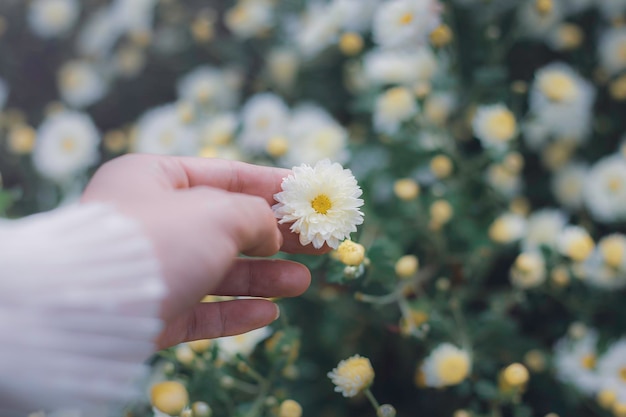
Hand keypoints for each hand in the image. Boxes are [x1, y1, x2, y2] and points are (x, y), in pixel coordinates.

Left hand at [81, 154, 329, 349]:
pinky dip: (234, 312)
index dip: (272, 184)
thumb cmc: (158, 240)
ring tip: (302, 281)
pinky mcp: (152, 312)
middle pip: (227, 226)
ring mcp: (152, 269)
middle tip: (319, 242)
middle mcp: (152, 222)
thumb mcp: (218, 212)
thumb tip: (270, 233)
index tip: (309, 192)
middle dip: (276, 236)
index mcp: (155, 178)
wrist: (92, 307)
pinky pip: (200, 311)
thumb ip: (255, 215)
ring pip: (218, 272)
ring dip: (263, 278)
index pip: (226, 175)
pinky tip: (269, 313)